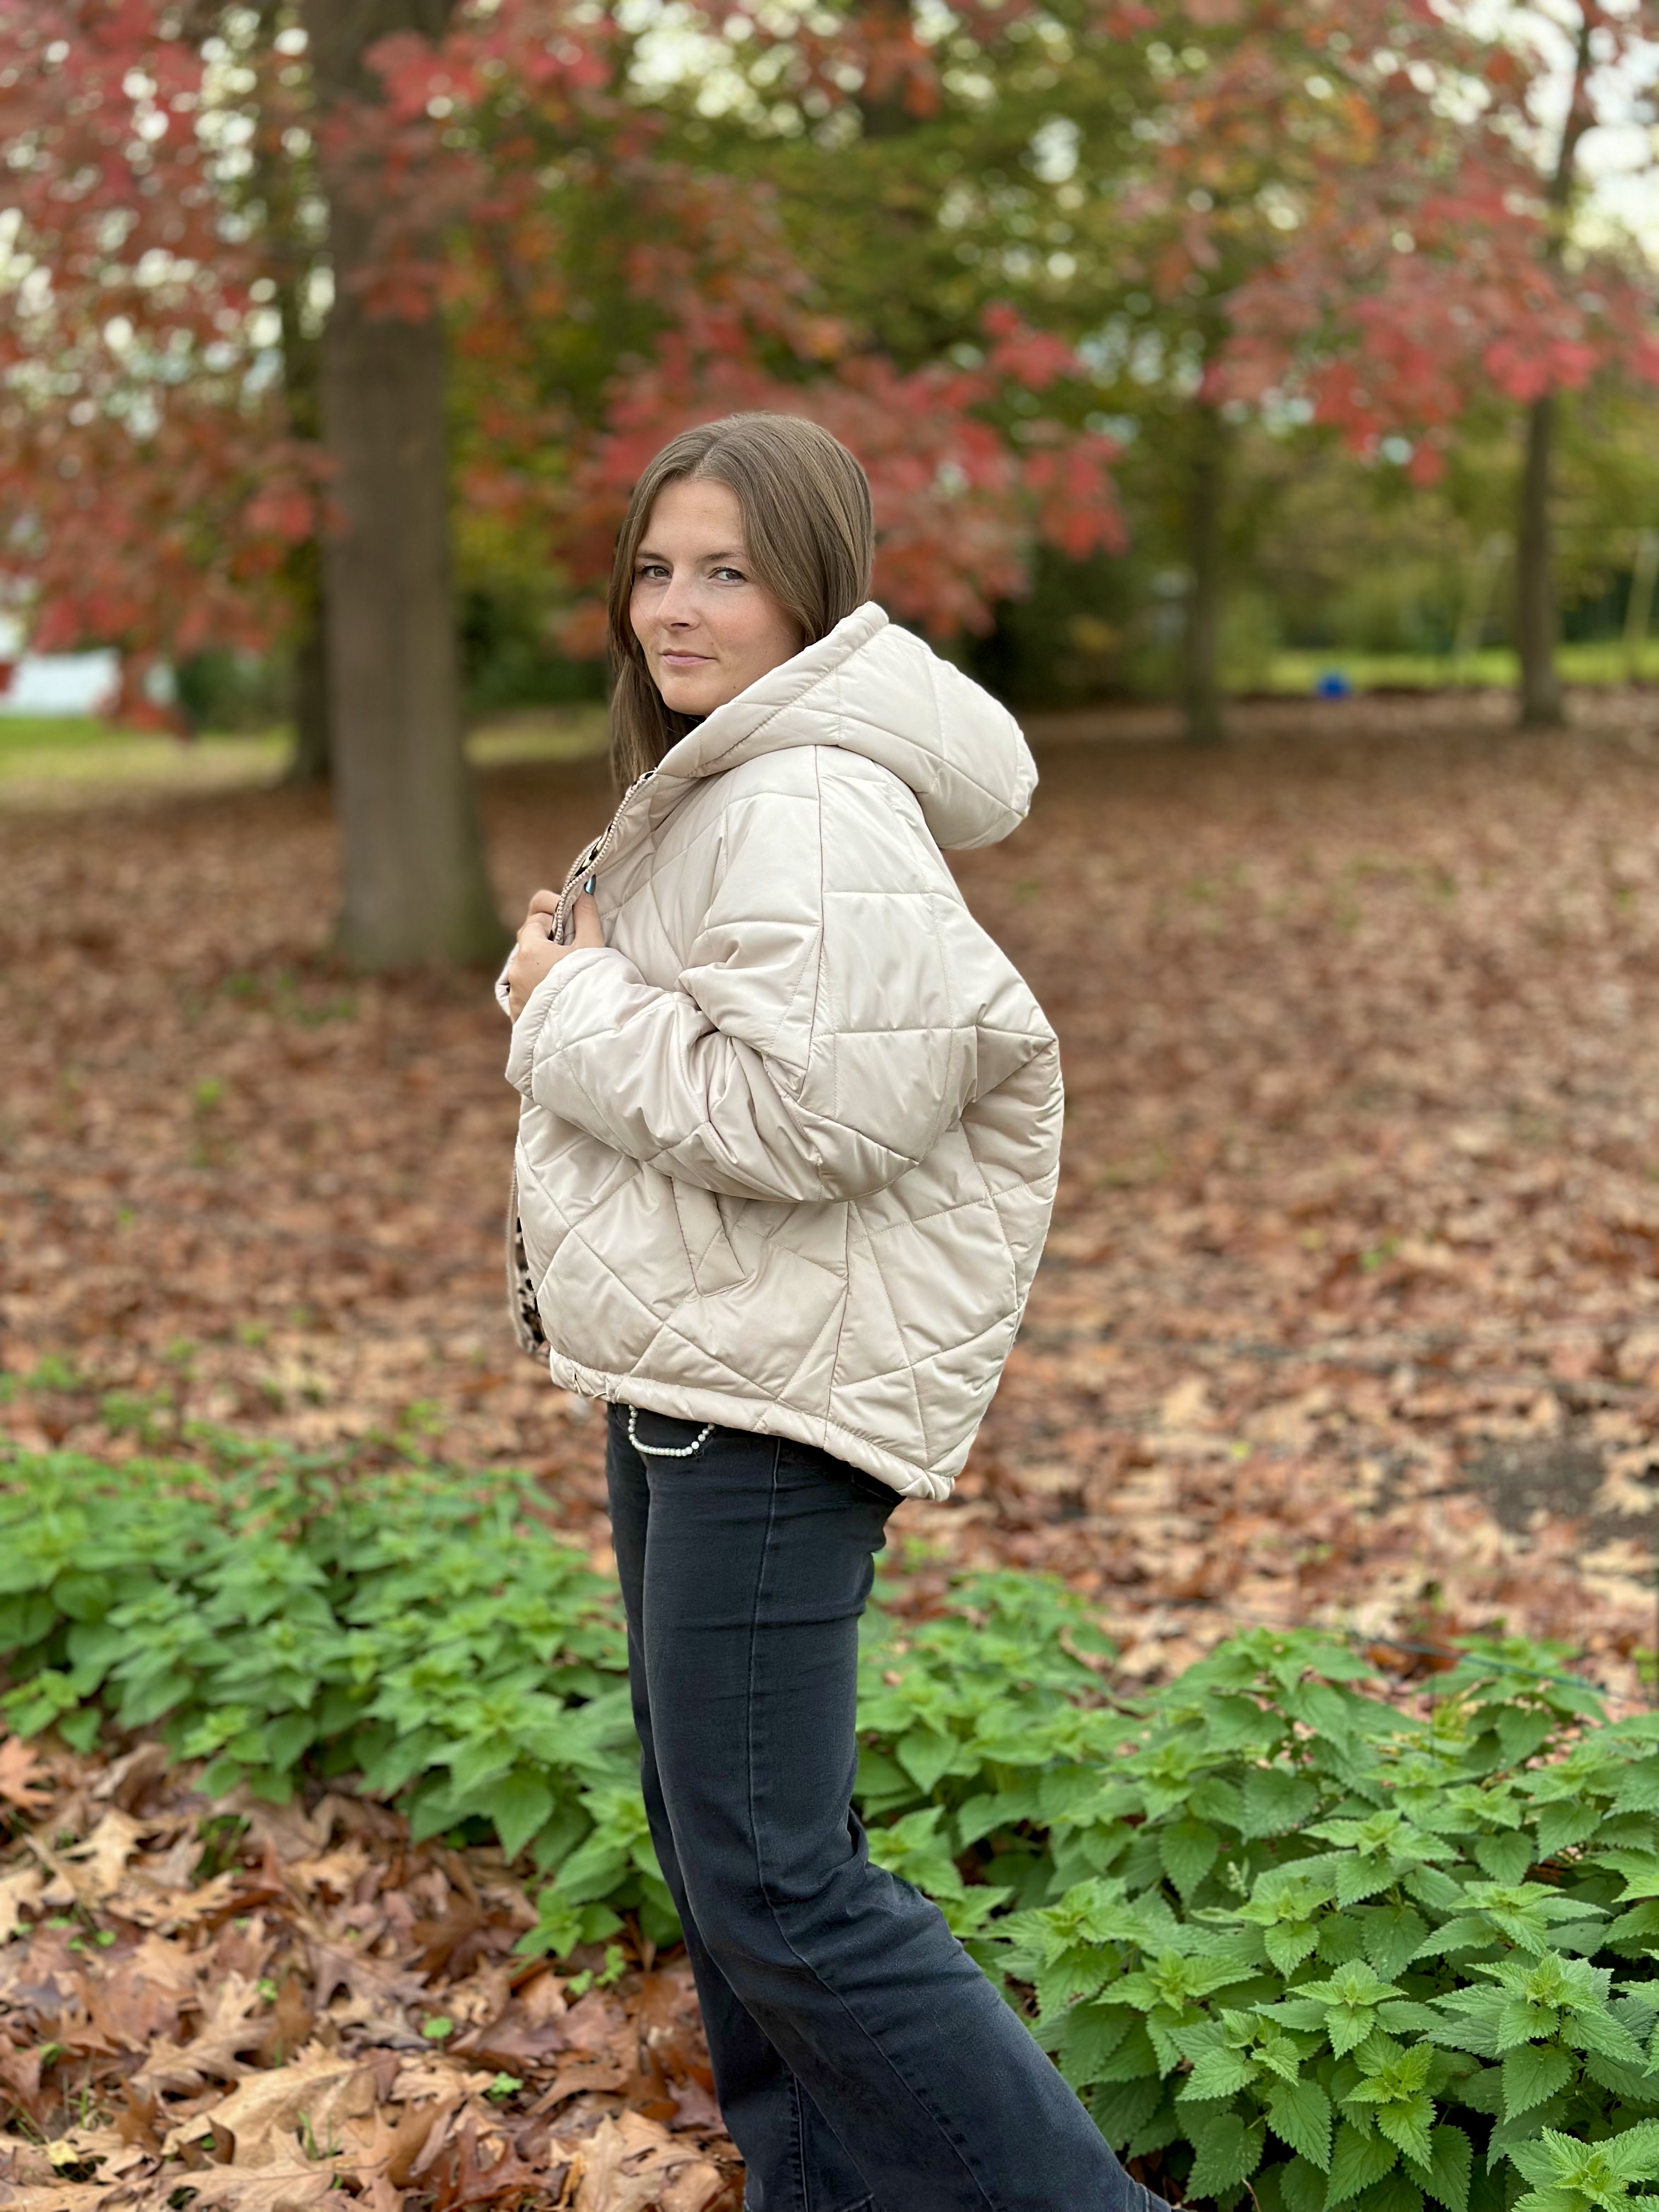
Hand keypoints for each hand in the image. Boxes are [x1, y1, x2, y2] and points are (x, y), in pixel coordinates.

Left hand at [505, 886, 603, 1018]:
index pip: (534, 918)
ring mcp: (515, 995)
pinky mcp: (519, 1014)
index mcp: (531, 950)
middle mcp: (517, 971)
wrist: (587, 1032)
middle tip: (574, 947)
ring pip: (528, 968)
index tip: (569, 920)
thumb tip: (582, 890)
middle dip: (549, 939)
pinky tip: (562, 996)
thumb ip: (586, 914)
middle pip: (529, 942)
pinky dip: (540, 988)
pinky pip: (527, 991)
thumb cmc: (592, 985)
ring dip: (544, 965)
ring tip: (570, 975)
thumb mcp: (593, 945)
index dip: (552, 913)